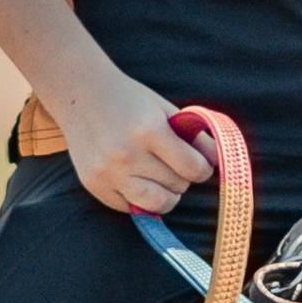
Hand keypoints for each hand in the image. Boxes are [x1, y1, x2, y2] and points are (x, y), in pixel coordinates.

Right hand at [56, 72, 213, 215]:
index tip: (197, 162)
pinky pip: (131, 208)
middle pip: (177, 186)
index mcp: (149, 130)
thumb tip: (220, 161)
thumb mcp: (165, 110)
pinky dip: (140, 198)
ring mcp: (108, 173)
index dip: (202, 167)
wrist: (81, 94)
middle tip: (172, 163)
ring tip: (161, 178)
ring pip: (157, 204)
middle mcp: (127, 154)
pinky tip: (136, 179)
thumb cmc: (130, 101)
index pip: (193, 168)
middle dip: (182, 177)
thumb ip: (195, 136)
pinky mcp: (95, 186)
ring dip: (167, 195)